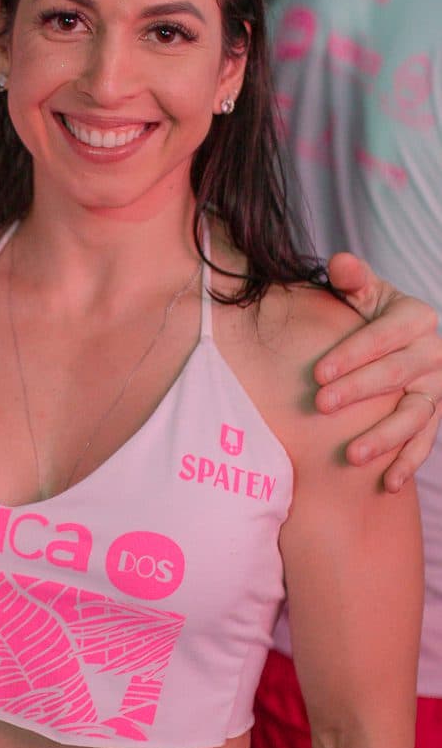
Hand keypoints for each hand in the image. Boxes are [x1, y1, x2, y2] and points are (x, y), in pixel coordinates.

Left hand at [315, 252, 441, 491]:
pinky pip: (426, 441)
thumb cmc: (365, 312)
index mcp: (416, 317)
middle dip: (359, 391)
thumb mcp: (360, 291)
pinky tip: (388, 484)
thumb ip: (351, 278)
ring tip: (353, 455)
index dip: (353, 354)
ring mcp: (437, 387)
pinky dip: (409, 462)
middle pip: (397, 375)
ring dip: (387, 437)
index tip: (318, 372)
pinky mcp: (435, 414)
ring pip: (416, 415)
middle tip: (321, 406)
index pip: (385, 336)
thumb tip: (340, 262)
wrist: (390, 338)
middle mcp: (434, 352)